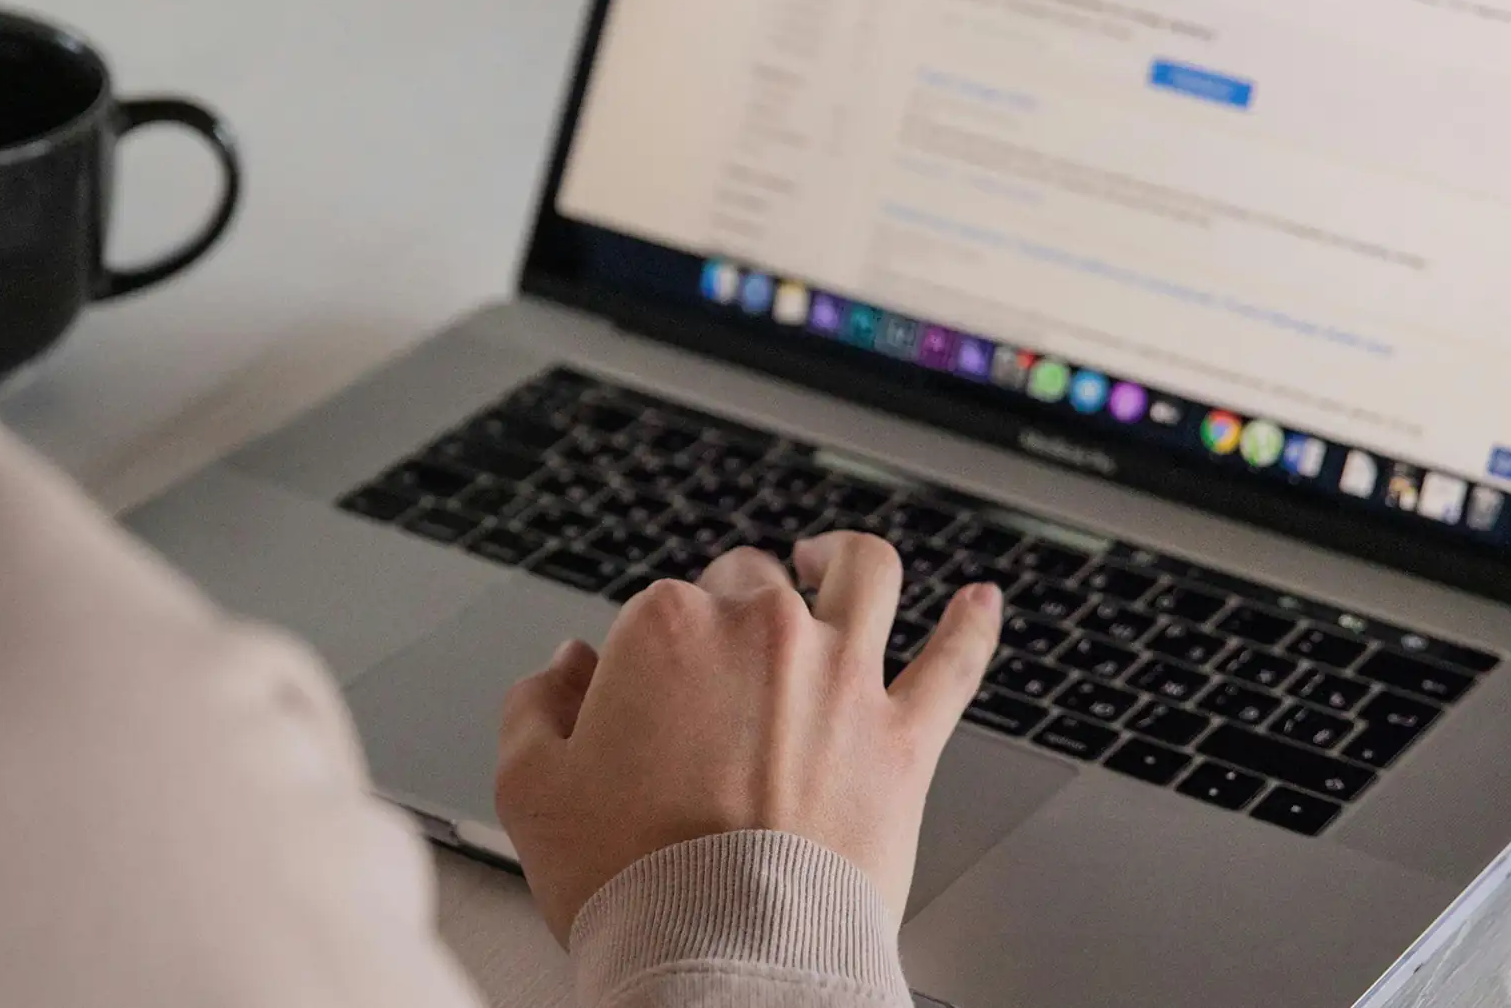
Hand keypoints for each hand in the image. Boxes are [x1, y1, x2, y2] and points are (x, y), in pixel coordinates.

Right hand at [495, 533, 1002, 944]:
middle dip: (734, 606)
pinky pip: (956, 663)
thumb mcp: (531, 789)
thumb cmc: (629, 877)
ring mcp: (842, 676)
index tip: (643, 698)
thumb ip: (538, 706)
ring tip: (832, 562)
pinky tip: (980, 603)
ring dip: (845, 560)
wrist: (728, 951)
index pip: (658, 606)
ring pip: (864, 576)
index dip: (648, 655)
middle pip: (752, 581)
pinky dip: (972, 626)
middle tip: (721, 665)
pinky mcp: (905, 735)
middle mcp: (764, 630)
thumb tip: (565, 668)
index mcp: (667, 628)